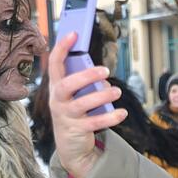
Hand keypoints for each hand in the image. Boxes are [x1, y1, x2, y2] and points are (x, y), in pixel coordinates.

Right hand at [49, 32, 126, 177]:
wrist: (71, 144)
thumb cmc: (77, 112)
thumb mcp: (77, 95)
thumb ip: (87, 83)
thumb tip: (103, 79)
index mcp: (57, 86)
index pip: (54, 63)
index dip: (62, 48)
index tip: (74, 34)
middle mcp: (58, 100)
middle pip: (66, 85)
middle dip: (86, 76)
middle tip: (105, 70)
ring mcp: (66, 115)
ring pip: (81, 104)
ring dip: (101, 96)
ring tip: (117, 91)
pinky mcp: (77, 130)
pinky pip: (94, 123)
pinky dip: (110, 117)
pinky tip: (122, 113)